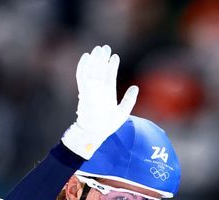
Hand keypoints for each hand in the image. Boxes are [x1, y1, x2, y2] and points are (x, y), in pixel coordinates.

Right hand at [61, 44, 138, 158]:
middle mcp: (98, 90)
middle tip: (105, 47)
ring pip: (92, 71)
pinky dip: (84, 66)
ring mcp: (91, 90)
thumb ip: (129, 99)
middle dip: (103, 59)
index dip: (112, 66)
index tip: (115, 56)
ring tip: (99, 49)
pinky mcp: (84, 91)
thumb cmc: (107, 126)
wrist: (95, 133)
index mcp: (107, 94)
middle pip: (100, 71)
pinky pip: (82, 76)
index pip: (109, 76)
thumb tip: (136, 86)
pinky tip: (87, 56)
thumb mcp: (123, 112)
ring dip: (95, 60)